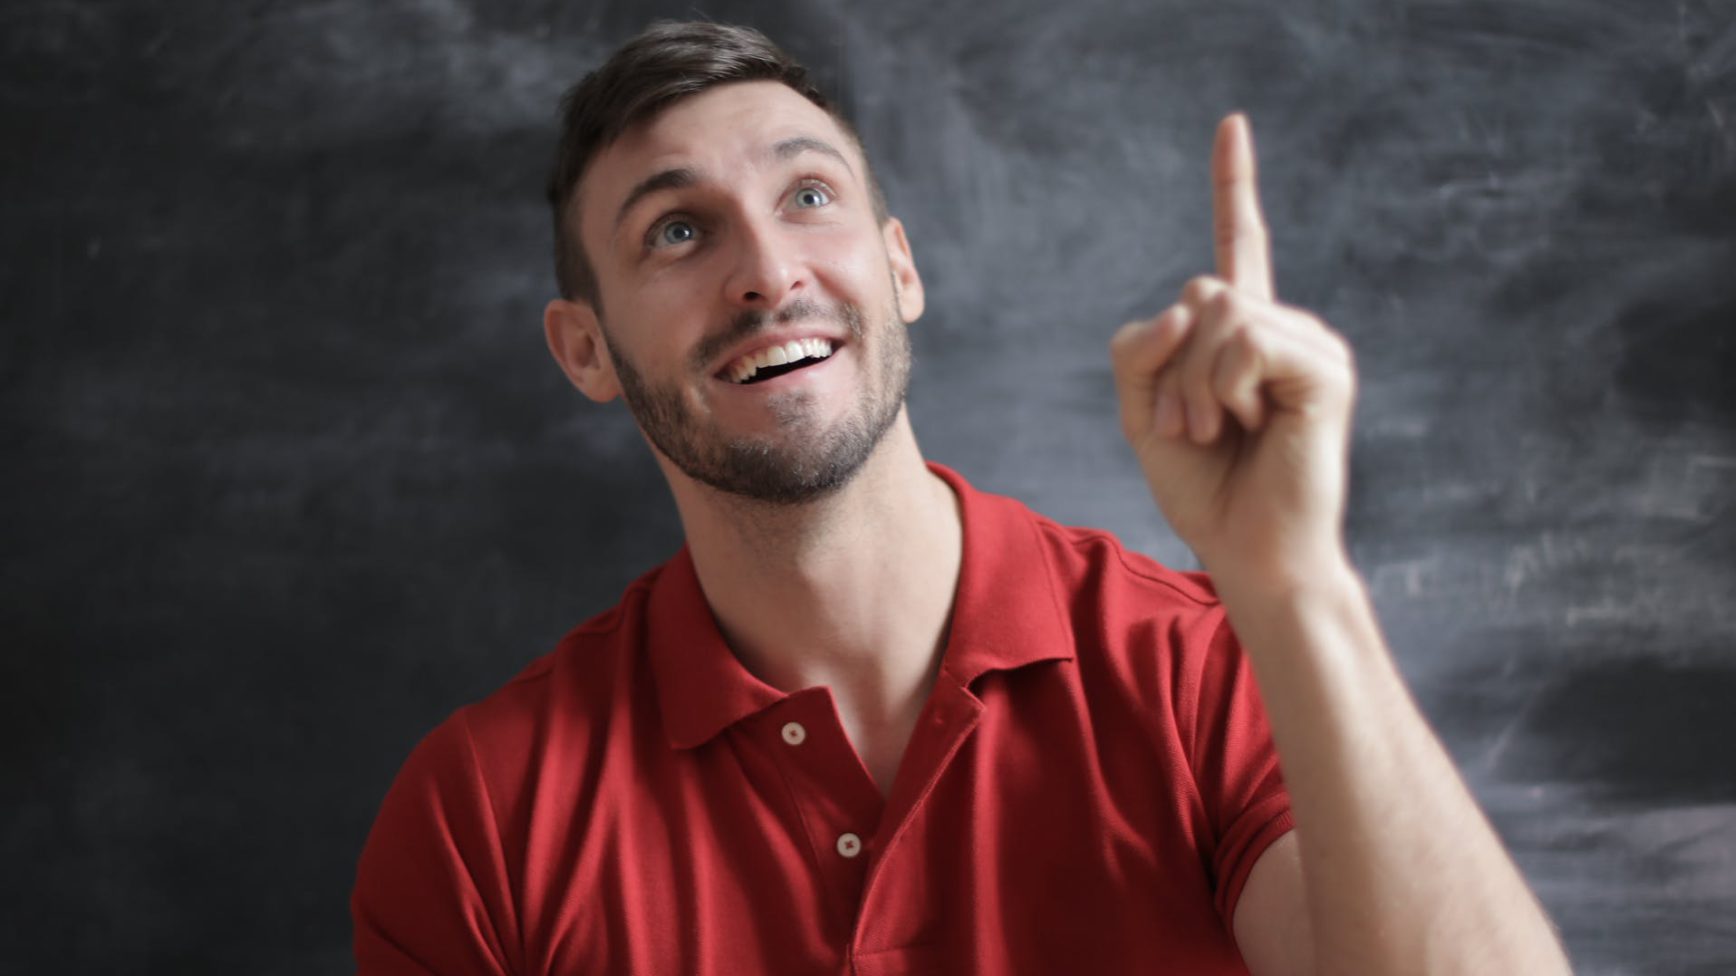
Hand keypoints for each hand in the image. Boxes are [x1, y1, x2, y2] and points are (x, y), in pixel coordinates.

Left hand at [1109, 114, 1356, 590]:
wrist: (1250, 553)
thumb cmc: (1204, 489)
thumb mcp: (1143, 413)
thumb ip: (1140, 349)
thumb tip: (1189, 302)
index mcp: (1242, 335)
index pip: (1237, 245)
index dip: (1233, 186)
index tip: (1231, 124)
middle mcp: (1282, 328)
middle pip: (1198, 292)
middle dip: (1170, 368)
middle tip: (1192, 429)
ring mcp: (1309, 345)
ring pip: (1217, 313)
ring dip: (1193, 385)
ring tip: (1219, 433)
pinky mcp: (1325, 369)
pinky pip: (1245, 341)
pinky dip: (1224, 388)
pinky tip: (1250, 425)